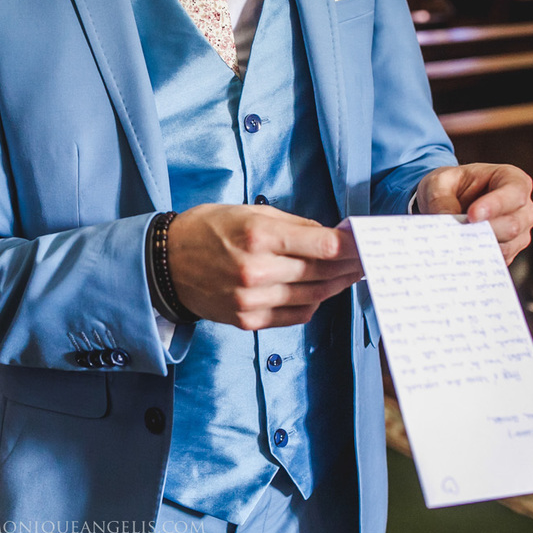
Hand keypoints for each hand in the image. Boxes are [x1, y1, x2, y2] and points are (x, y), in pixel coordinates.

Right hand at [167, 204, 362, 330]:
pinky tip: (320, 292)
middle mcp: (256, 271)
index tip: (367, 242)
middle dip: (350, 264)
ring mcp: (251, 299)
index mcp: (258, 236)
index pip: (323, 245)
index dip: (352, 245)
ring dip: (336, 285)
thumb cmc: (206, 230)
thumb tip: (331, 236)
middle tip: (368, 259)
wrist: (164, 264)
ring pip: (313, 295)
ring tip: (351, 275)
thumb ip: (292, 225)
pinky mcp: (247, 320)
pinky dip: (312, 304)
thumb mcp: (248, 212)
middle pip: (322, 272)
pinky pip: (294, 316)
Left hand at [415, 163, 532, 263]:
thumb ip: (441, 200)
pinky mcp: (509, 251)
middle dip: (483, 231)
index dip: (495, 205)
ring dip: (478, 246)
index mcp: (512, 179)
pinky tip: (459, 252)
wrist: (448, 201)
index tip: (472, 216)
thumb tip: (447, 224)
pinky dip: (477, 258)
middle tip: (455, 232)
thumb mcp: (438, 183)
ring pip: (506, 247)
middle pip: (513, 226)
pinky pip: (497, 260)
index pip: (514, 193)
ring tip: (454, 240)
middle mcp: (523, 207)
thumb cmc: (449, 185)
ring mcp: (520, 232)